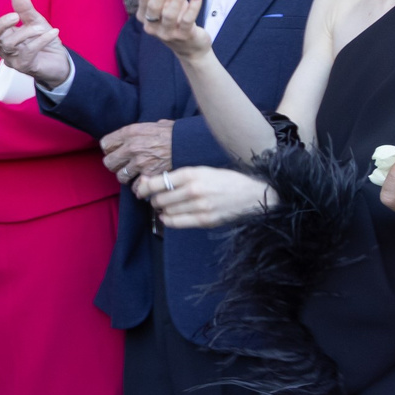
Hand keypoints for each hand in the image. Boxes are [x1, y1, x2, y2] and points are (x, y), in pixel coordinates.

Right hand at [0, 0, 72, 88]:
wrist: (59, 63)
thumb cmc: (42, 41)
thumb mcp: (35, 21)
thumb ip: (25, 9)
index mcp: (3, 35)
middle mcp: (3, 47)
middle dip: (0, 25)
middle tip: (15, 16)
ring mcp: (12, 59)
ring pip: (9, 44)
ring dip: (25, 33)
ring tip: (41, 27)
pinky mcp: (24, 66)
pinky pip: (28, 52)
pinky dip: (41, 40)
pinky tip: (53, 32)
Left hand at [100, 120, 173, 182]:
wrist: (189, 143)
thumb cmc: (174, 133)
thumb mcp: (154, 125)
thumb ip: (140, 131)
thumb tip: (135, 134)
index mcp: (130, 132)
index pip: (105, 144)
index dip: (110, 149)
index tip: (115, 152)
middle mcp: (131, 147)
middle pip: (109, 162)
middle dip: (115, 165)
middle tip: (123, 166)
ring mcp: (139, 163)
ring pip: (120, 176)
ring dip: (127, 177)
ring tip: (134, 175)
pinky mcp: (149, 175)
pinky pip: (136, 187)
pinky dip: (140, 188)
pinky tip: (144, 183)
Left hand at [135, 165, 274, 227]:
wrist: (254, 194)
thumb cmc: (224, 181)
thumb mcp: (201, 171)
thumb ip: (176, 177)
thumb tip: (146, 181)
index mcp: (192, 174)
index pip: (157, 183)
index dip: (144, 188)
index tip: (140, 191)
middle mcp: (194, 190)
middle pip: (159, 199)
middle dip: (154, 200)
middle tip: (158, 199)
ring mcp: (200, 206)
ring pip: (166, 212)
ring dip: (162, 210)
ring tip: (167, 207)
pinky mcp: (205, 220)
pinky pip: (176, 223)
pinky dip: (168, 220)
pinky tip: (169, 216)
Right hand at [136, 0, 213, 61]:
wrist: (190, 47)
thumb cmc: (178, 20)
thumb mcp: (173, 0)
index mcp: (145, 16)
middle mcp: (152, 26)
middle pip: (154, 6)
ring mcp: (167, 33)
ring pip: (169, 14)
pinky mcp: (183, 36)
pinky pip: (187, 20)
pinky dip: (193, 7)